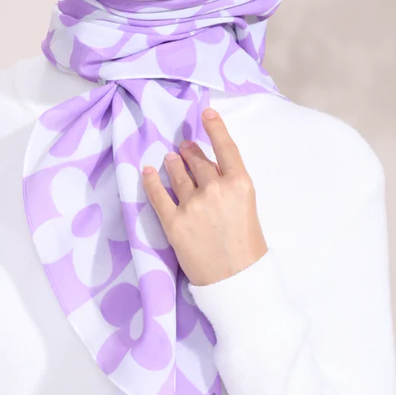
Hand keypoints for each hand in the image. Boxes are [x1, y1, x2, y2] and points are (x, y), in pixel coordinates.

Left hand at [141, 108, 267, 286]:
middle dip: (190, 151)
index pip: (225, 147)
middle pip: (198, 161)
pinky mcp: (173, 223)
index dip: (215, 127)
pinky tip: (147, 172)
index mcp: (241, 184)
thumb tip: (208, 170)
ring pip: (178, 174)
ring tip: (170, 158)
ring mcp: (192, 205)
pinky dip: (151, 181)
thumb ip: (231, 187)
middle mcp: (215, 189)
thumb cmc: (248, 248)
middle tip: (185, 146)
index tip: (206, 113)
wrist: (237, 281)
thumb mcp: (248, 208)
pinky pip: (157, 196)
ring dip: (173, 163)